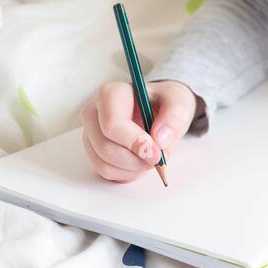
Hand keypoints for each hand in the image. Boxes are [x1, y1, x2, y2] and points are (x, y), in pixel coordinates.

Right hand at [81, 79, 200, 181]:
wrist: (157, 109)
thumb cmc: (163, 102)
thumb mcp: (177, 100)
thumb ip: (174, 115)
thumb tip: (160, 138)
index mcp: (110, 94)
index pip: (113, 124)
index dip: (136, 143)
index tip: (157, 153)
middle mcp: (93, 112)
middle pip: (106, 147)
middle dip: (136, 160)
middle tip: (158, 158)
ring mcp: (90, 133)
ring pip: (104, 163)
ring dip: (133, 169)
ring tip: (150, 157)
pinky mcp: (92, 150)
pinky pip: (105, 171)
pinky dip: (126, 173)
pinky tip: (140, 161)